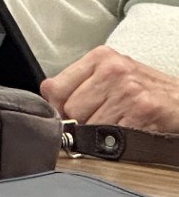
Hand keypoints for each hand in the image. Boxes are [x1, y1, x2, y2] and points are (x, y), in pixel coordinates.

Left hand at [44, 47, 178, 132]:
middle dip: (80, 122)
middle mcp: (112, 69)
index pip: (54, 87)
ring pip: (89, 124)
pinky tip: (129, 129)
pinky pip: (111, 134)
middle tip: (99, 120)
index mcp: (100, 57)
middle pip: (70, 108)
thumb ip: (81, 83)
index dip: (57, 107)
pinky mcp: (142, 110)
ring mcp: (127, 89)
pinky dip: (117, 139)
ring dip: (100, 132)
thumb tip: (50, 104)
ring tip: (117, 123)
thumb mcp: (112, 74)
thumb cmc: (146, 89)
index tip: (65, 115)